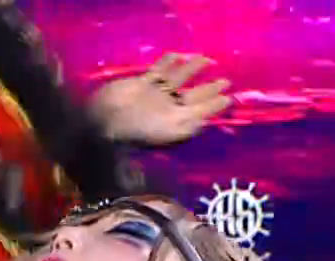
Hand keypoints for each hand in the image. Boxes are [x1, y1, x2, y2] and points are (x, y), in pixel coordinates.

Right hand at [90, 54, 231, 145]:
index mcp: (176, 122)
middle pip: (193, 97)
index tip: (229, 98)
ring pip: (178, 80)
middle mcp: (168, 108)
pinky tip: (179, 55)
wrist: (105, 122)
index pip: (201, 112)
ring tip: (207, 60)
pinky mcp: (141, 84)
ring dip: (192, 69)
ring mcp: (155, 95)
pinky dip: (168, 63)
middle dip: (210, 89)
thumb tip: (209, 120)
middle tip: (226, 81)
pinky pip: (158, 71)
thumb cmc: (136, 130)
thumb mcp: (168, 131)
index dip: (215, 106)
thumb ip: (189, 125)